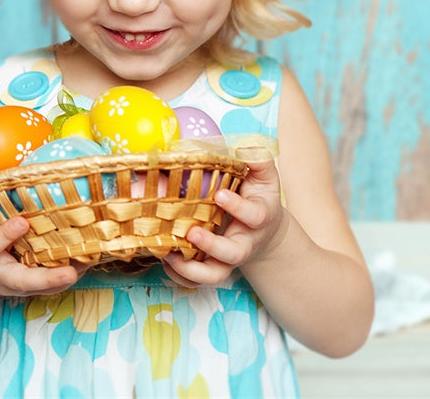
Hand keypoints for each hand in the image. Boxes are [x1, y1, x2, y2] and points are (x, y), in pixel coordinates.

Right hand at [0, 193, 86, 297]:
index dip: (5, 235)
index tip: (23, 222)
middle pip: (20, 281)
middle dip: (44, 279)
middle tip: (69, 272)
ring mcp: (11, 282)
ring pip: (38, 286)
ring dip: (63, 279)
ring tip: (88, 265)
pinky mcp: (24, 285)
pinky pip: (47, 284)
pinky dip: (68, 276)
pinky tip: (90, 263)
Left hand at [162, 159, 286, 286]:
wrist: (264, 231)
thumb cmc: (258, 197)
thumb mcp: (263, 177)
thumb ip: (258, 161)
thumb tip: (244, 148)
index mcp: (259, 217)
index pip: (254, 216)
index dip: (238, 207)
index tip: (219, 195)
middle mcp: (245, 242)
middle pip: (234, 254)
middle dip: (212, 246)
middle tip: (191, 232)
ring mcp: (228, 259)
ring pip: (214, 275)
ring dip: (191, 269)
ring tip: (169, 254)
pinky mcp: (213, 267)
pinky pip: (197, 280)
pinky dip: (180, 275)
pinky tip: (165, 260)